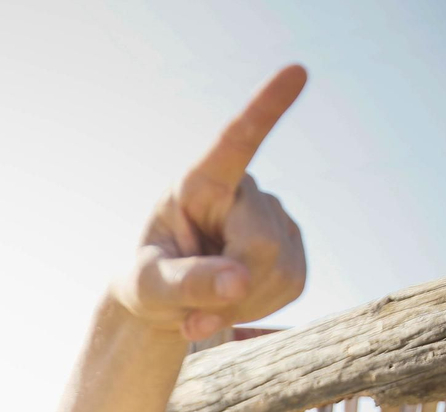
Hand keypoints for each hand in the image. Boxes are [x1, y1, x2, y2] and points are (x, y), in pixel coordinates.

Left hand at [113, 65, 308, 341]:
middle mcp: (245, 192)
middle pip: (259, 245)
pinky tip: (231, 301)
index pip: (236, 142)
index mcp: (201, 184)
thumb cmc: (148, 284)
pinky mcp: (295, 252)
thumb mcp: (149, 288)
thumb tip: (239, 282)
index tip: (296, 70)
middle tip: (192, 308)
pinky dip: (256, 307)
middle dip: (230, 286)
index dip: (266, 109)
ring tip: (206, 299)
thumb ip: (185, 283)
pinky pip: (289, 286)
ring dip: (239, 303)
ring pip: (277, 271)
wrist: (168, 305)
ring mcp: (276, 220)